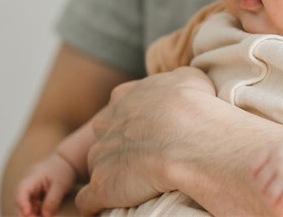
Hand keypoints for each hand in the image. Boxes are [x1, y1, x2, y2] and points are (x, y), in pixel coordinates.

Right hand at [14, 153, 77, 216]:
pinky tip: (46, 215)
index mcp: (31, 178)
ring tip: (45, 216)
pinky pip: (33, 208)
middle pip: (20, 202)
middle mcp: (26, 186)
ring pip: (26, 207)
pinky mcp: (34, 197)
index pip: (21, 191)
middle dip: (27, 214)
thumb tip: (45, 215)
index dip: (22, 204)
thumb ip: (53, 200)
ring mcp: (30, 192)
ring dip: (33, 215)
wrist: (65, 163)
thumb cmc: (63, 170)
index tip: (28, 213)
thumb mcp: (61, 184)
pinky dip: (38, 213)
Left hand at [75, 66, 216, 214]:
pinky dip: (97, 203)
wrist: (192, 141)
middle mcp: (106, 123)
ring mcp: (100, 155)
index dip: (134, 123)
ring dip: (114, 175)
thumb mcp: (189, 78)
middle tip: (146, 158)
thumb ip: (174, 80)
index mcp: (124, 97)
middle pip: (106, 137)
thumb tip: (178, 84)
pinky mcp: (101, 185)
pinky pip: (87, 200)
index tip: (150, 133)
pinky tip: (113, 204)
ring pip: (99, 167)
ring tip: (138, 185)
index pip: (120, 110)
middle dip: (120, 147)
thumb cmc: (195, 109)